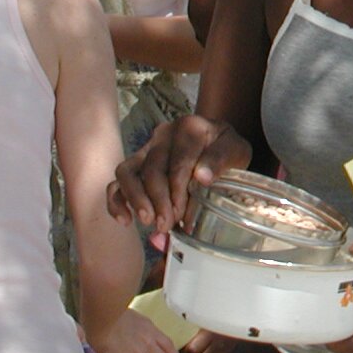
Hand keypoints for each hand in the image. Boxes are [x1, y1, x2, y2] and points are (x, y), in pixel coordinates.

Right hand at [107, 114, 250, 232]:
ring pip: (127, 171)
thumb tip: (201, 177)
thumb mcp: (236, 151)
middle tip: (166, 224)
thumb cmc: (227, 150)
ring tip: (148, 221)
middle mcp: (163, 135)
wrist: (218, 144)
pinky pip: (117, 180)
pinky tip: (125, 220)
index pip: (178, 163)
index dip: (177, 192)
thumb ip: (220, 160)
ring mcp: (146, 148)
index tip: (180, 215)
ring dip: (136, 199)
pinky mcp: (136, 162)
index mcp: (188, 127)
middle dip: (158, 201)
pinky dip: (116, 200)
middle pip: (152, 169)